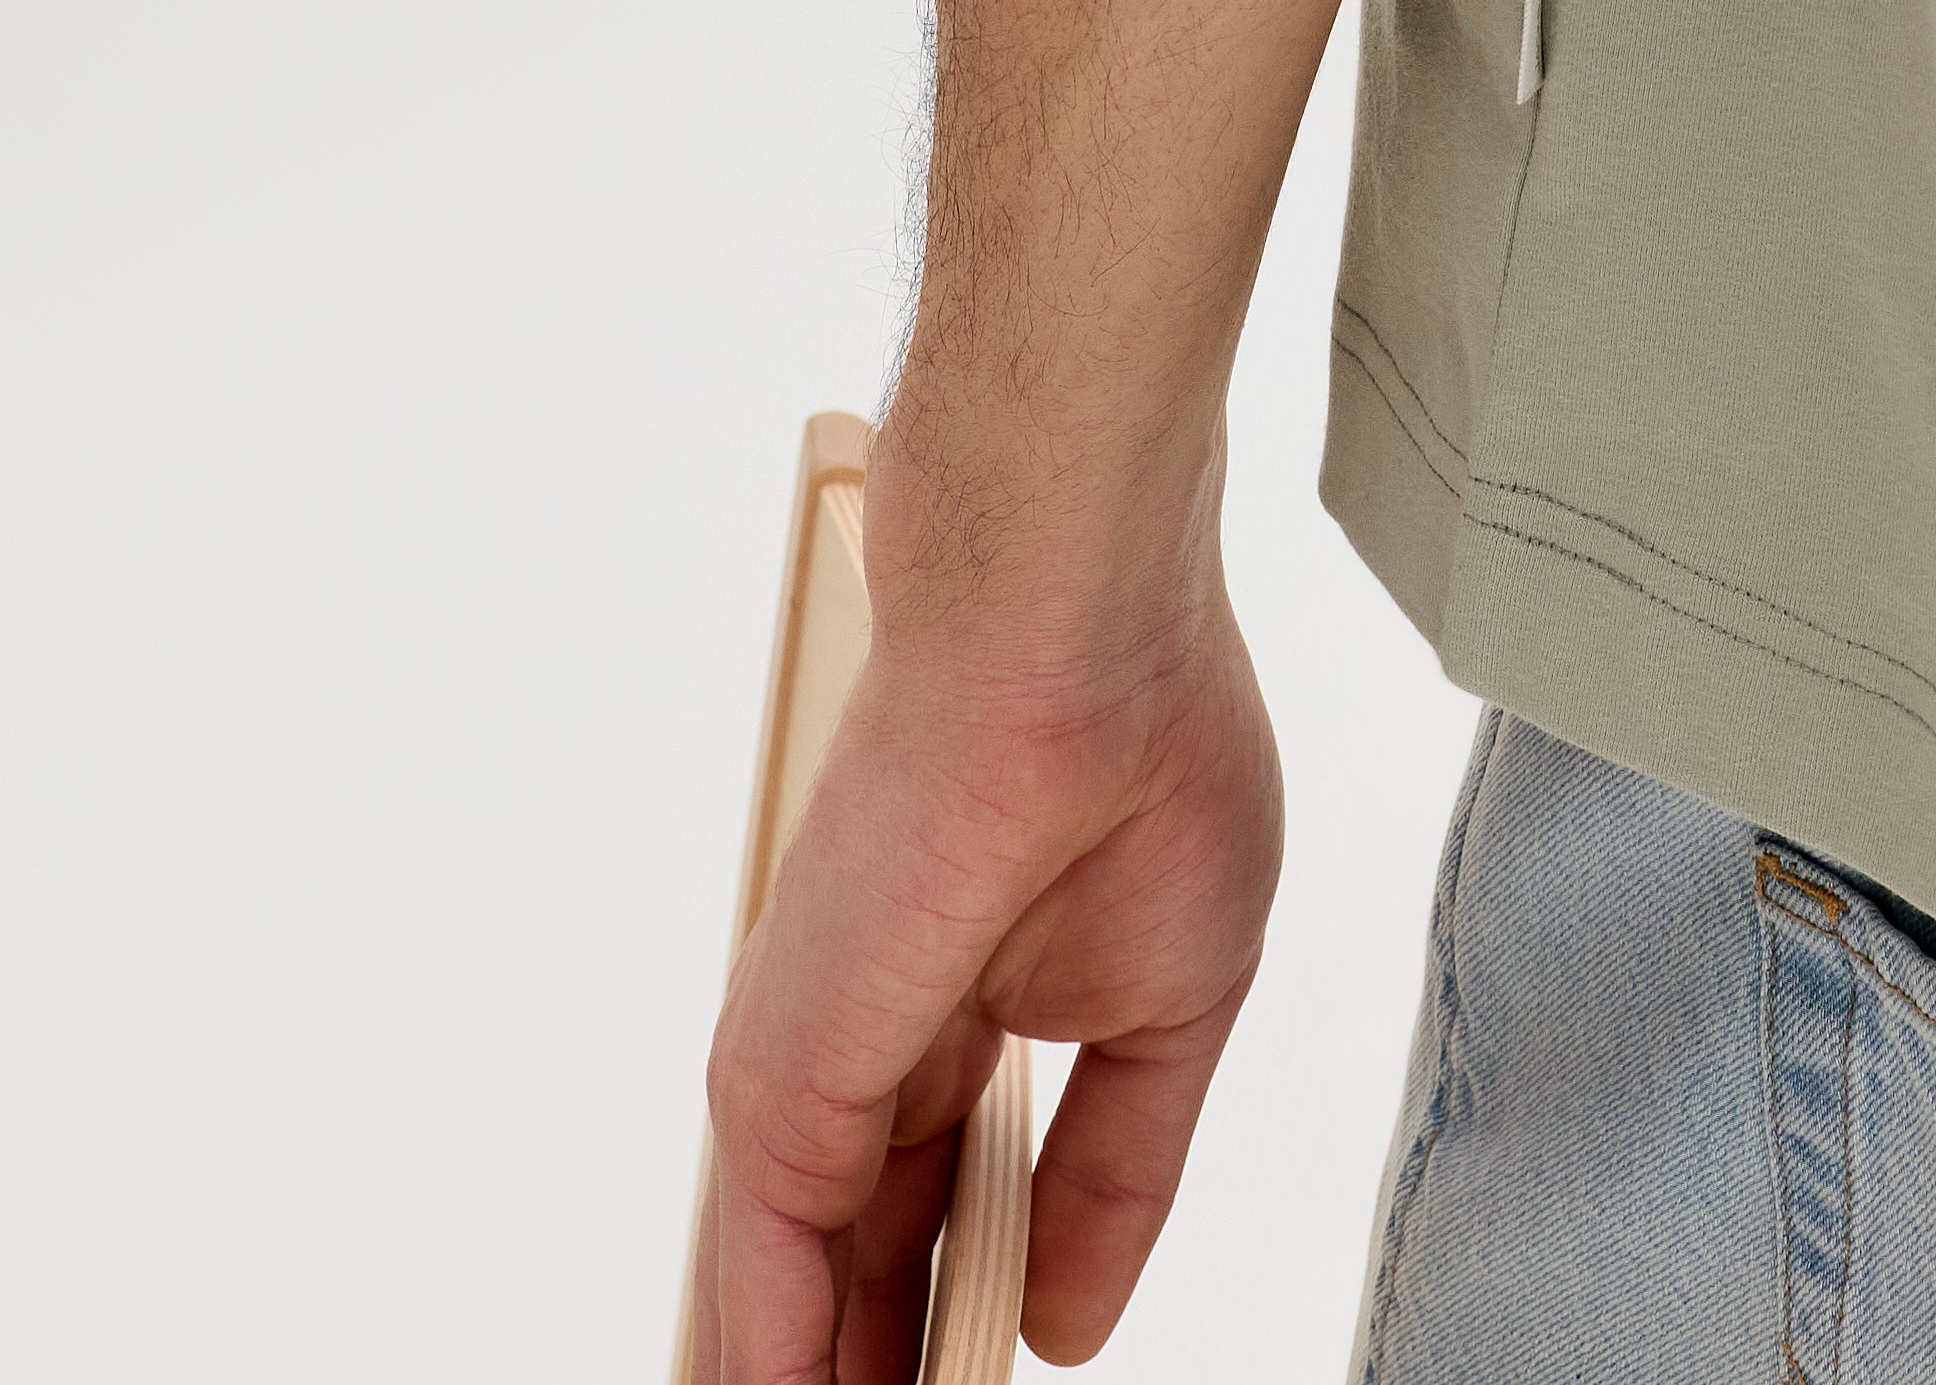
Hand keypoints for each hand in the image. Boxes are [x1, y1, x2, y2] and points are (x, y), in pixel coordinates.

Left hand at [685, 569, 1282, 1378]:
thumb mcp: (1170, 1008)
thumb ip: (1116, 1175)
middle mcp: (881, 1044)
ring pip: (800, 1285)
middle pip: (865, 1264)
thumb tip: (1075, 1325)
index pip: (948, 1206)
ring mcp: (822, 1060)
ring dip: (824, 1381)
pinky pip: (764, 1270)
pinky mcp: (783, 1072)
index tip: (984, 1369)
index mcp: (975, 1011)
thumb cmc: (1148, 745)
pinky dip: (773, 1366)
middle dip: (883, 1361)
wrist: (1077, 626)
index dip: (962, 1309)